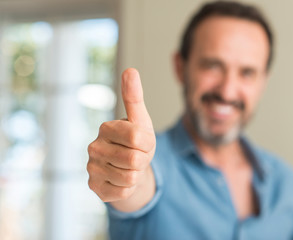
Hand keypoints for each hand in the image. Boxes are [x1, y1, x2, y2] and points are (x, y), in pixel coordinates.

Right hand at [87, 68, 155, 209]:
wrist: (129, 168)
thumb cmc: (136, 142)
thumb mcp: (140, 120)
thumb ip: (134, 97)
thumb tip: (130, 70)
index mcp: (106, 128)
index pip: (138, 138)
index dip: (148, 143)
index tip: (142, 141)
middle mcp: (94, 147)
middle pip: (135, 159)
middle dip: (143, 160)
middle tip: (136, 156)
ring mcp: (92, 168)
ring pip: (131, 177)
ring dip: (137, 174)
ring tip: (129, 167)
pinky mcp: (95, 187)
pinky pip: (124, 191)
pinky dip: (129, 187)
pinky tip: (121, 179)